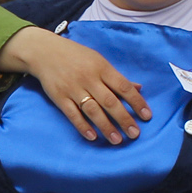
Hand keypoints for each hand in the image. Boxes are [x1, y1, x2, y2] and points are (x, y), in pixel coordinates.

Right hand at [1, 28, 148, 143]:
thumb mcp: (98, 60)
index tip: (147, 116)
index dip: (136, 102)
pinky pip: (73, 114)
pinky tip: (93, 136)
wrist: (45, 52)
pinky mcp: (59, 97)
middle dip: (124, 119)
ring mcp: (73, 88)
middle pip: (110, 101)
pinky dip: (83, 126)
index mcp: (101, 67)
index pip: (123, 86)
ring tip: (117, 140)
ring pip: (92, 110)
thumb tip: (138, 88)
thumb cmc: (76, 56)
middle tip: (134, 133)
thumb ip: (117, 77)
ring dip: (106, 126)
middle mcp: (89, 78)